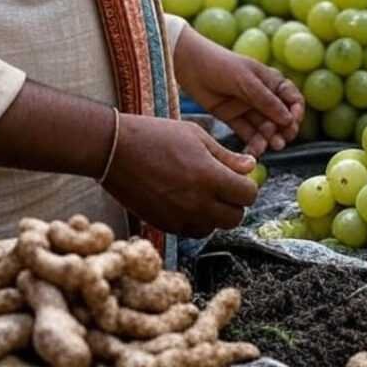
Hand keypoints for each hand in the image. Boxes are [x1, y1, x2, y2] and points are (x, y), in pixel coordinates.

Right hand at [102, 114, 257, 236]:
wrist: (115, 150)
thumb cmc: (155, 135)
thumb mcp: (195, 136)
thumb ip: (226, 155)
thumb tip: (251, 166)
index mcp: (209, 176)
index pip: (248, 195)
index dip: (248, 186)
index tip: (240, 178)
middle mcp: (198, 202)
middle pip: (235, 217)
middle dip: (235, 202)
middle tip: (224, 186)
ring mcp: (180, 217)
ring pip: (214, 227)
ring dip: (215, 214)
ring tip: (203, 193)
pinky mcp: (164, 225)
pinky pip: (192, 231)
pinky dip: (196, 220)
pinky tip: (187, 201)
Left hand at [173, 28, 304, 155]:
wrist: (191, 65)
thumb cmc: (223, 65)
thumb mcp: (247, 81)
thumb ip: (266, 101)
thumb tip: (289, 119)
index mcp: (270, 81)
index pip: (292, 99)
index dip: (296, 111)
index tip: (293, 122)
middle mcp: (262, 96)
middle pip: (280, 117)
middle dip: (283, 130)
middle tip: (281, 141)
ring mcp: (248, 108)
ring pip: (264, 127)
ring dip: (268, 138)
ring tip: (267, 148)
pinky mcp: (233, 118)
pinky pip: (247, 133)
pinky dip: (252, 142)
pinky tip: (254, 152)